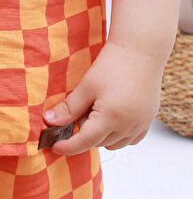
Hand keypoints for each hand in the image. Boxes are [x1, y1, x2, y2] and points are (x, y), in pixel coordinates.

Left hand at [41, 40, 164, 155]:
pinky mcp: (148, 120)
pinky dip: (117, 134)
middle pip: (98, 143)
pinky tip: (111, 116)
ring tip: (96, 109)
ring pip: (114, 144)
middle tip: (80, 109)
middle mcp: (129, 126)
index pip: (85, 142)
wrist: (140, 51)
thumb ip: (68, 108)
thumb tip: (49, 121)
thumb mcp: (86, 86)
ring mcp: (141, 124)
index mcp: (111, 118)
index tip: (54, 147)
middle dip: (84, 132)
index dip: (68, 146)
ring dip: (101, 135)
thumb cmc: (112, 65)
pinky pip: (129, 139)